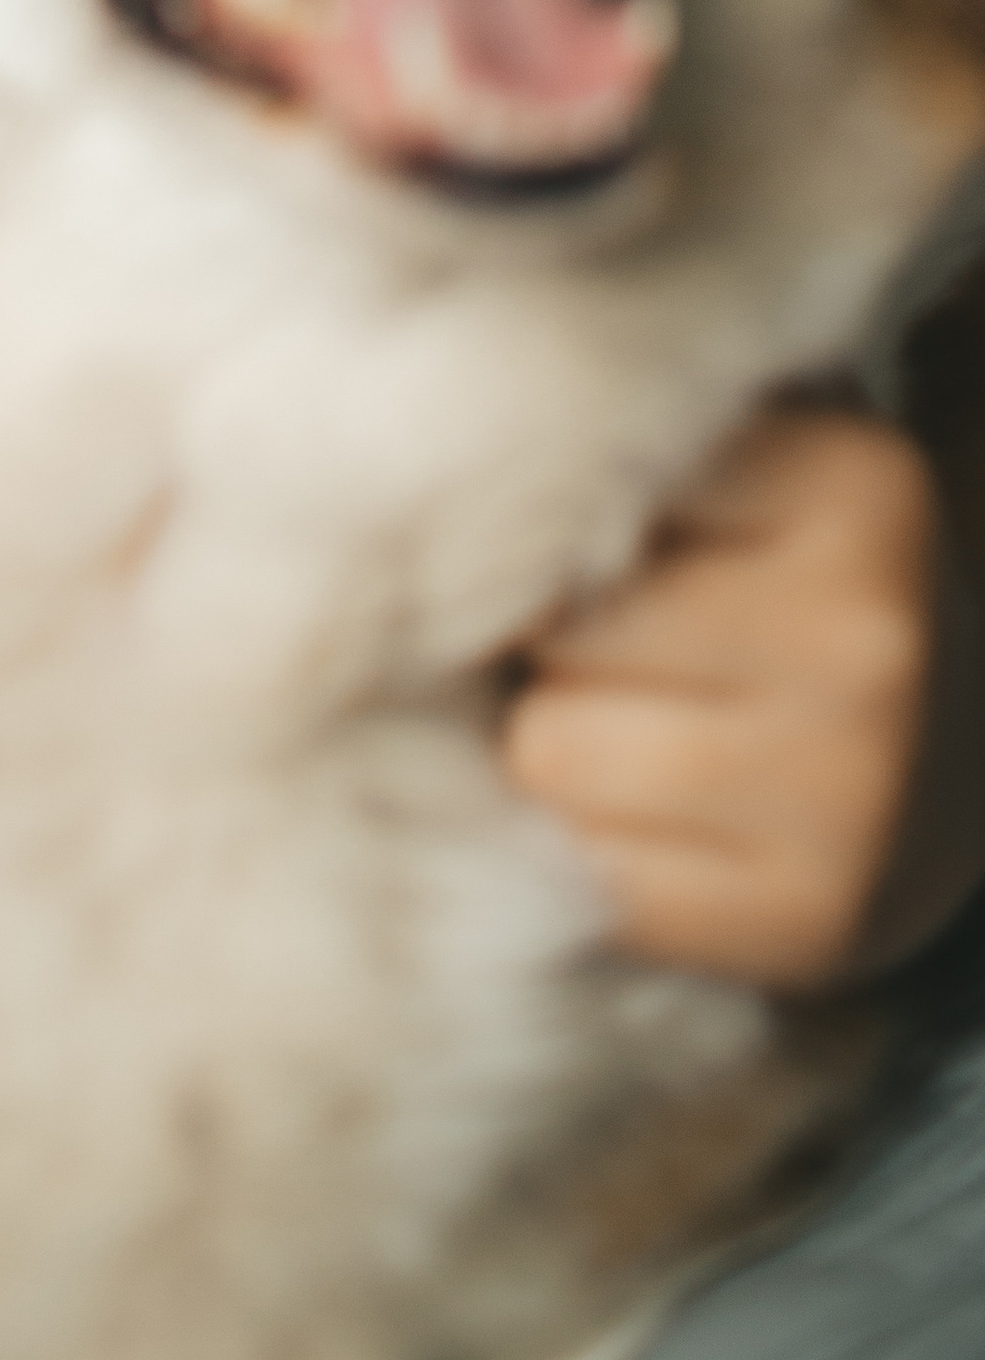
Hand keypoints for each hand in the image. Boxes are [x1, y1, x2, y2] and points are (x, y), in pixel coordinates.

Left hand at [502, 408, 984, 989]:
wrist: (952, 755)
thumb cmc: (786, 580)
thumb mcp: (737, 464)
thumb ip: (612, 438)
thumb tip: (427, 473)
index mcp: (855, 488)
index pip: (581, 488)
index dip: (551, 517)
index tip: (593, 536)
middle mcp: (865, 641)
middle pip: (550, 627)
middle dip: (548, 638)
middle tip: (616, 646)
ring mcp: (849, 795)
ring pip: (545, 755)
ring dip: (556, 746)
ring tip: (636, 726)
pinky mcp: (807, 921)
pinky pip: (580, 878)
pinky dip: (583, 852)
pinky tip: (653, 820)